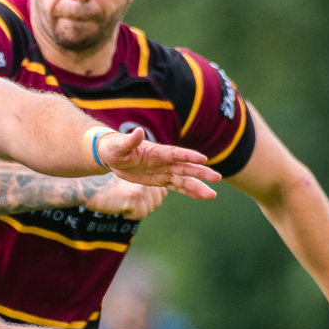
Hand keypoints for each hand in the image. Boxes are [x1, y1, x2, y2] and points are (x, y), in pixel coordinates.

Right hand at [82, 174, 166, 218]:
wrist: (90, 186)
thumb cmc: (110, 185)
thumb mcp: (131, 181)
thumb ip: (147, 186)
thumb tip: (163, 194)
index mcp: (147, 174)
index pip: (161, 193)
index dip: (148, 199)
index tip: (133, 196)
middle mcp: (147, 179)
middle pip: (156, 203)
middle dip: (142, 205)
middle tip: (126, 198)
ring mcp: (142, 187)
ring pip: (149, 209)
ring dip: (135, 210)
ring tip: (122, 200)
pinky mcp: (135, 197)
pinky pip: (140, 214)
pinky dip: (130, 214)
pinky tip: (120, 206)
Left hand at [94, 127, 219, 199]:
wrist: (112, 156)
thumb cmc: (114, 148)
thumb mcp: (119, 145)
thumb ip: (130, 140)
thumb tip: (138, 131)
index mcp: (157, 152)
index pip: (175, 154)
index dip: (189, 156)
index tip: (204, 159)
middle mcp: (164, 161)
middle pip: (186, 168)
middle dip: (201, 173)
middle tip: (217, 178)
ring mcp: (164, 171)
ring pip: (185, 180)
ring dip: (198, 186)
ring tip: (212, 195)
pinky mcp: (160, 180)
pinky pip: (177, 187)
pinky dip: (189, 192)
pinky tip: (201, 196)